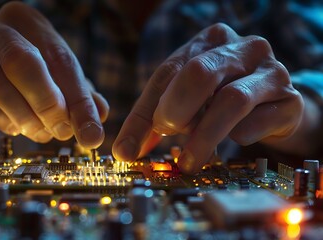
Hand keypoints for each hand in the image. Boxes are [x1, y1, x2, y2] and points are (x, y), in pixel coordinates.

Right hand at [0, 2, 107, 147]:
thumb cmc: (29, 75)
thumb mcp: (59, 80)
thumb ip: (80, 98)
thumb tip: (97, 123)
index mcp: (28, 20)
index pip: (59, 57)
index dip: (77, 97)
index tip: (89, 129)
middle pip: (21, 60)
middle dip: (46, 102)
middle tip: (62, 131)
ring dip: (23, 114)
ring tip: (42, 134)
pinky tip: (16, 127)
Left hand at [113, 23, 302, 172]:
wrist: (277, 105)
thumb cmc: (223, 98)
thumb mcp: (186, 100)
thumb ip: (153, 120)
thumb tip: (125, 152)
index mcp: (211, 41)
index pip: (168, 72)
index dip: (143, 112)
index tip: (128, 149)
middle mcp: (244, 48)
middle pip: (200, 74)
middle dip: (175, 110)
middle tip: (165, 133)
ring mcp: (271, 72)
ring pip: (231, 100)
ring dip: (203, 135)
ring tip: (190, 160)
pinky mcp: (290, 102)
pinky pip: (256, 123)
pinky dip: (237, 138)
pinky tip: (234, 139)